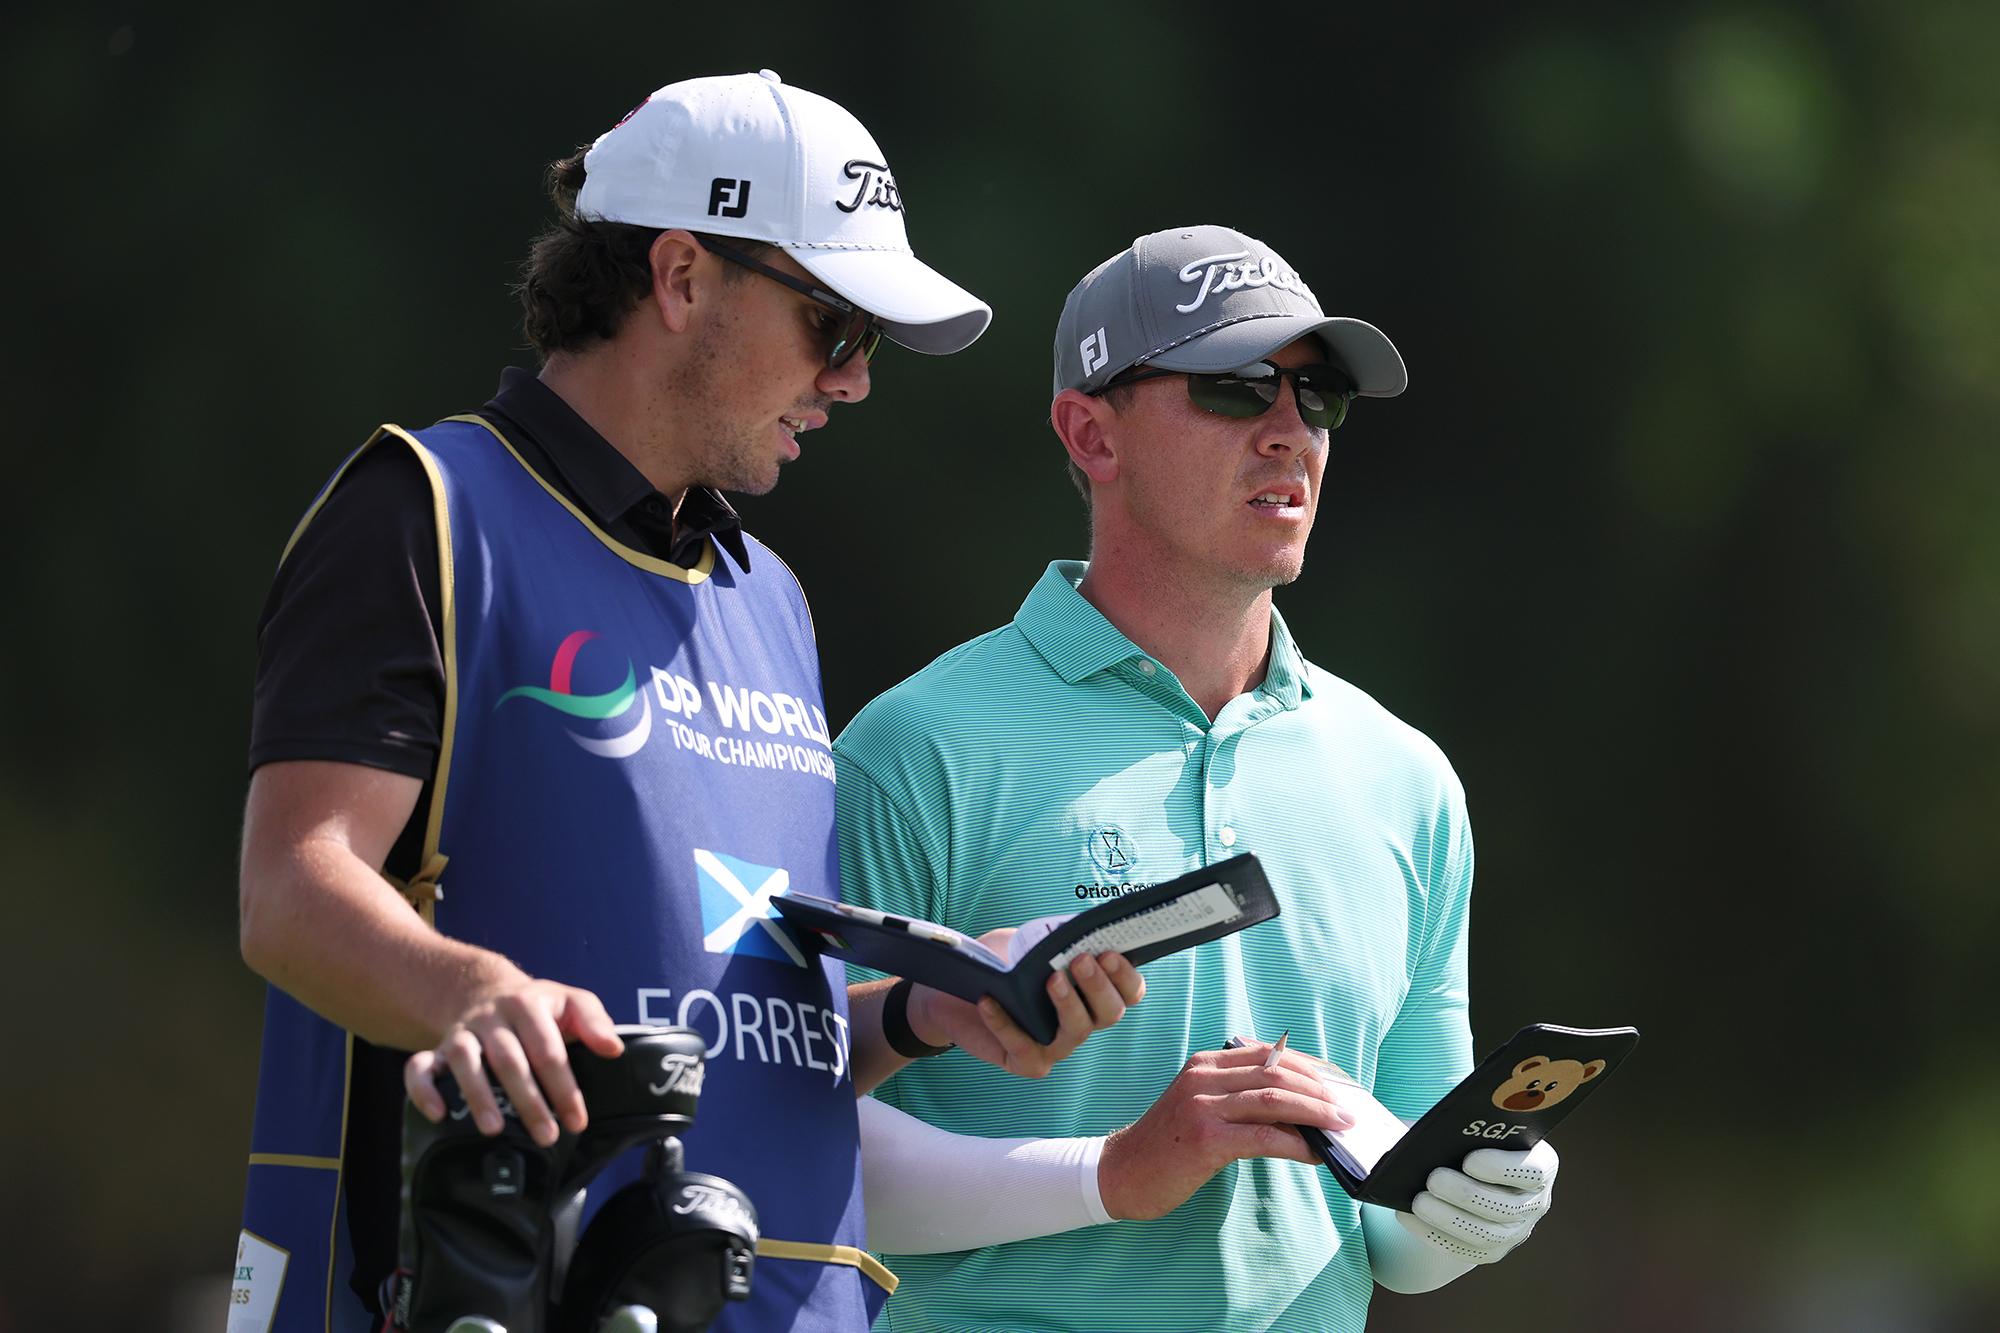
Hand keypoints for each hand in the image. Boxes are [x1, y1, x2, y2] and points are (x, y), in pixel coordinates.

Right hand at [403, 979, 624, 1144]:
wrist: (488, 990)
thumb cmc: (537, 1007)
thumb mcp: (571, 1002)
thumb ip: (594, 1022)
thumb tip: (613, 1049)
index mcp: (528, 1005)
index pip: (548, 1050)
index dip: (564, 1087)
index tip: (576, 1120)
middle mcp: (492, 1017)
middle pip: (509, 1060)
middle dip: (528, 1101)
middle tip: (546, 1135)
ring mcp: (462, 1033)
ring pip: (464, 1061)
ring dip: (477, 1096)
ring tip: (494, 1129)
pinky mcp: (438, 1049)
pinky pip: (419, 1067)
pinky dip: (423, 1090)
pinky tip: (439, 1115)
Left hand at [907, 945, 1144, 1078]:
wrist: (953, 991)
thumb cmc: (998, 963)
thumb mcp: (1025, 942)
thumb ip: (1049, 938)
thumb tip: (1067, 931)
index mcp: (1090, 992)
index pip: (1128, 991)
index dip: (1125, 975)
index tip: (1109, 951)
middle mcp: (1081, 1022)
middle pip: (1109, 1013)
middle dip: (1099, 986)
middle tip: (1082, 959)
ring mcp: (1057, 1046)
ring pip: (1077, 1032)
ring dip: (1068, 1004)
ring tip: (1051, 979)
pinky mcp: (1027, 1062)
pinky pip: (1023, 1047)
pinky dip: (1005, 1023)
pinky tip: (990, 1000)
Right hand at [1097, 1040, 1356, 1220]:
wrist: (1121, 1172)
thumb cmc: (1166, 1145)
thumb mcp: (1201, 1106)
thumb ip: (1240, 1099)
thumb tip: (1299, 1111)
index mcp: (1204, 1064)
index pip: (1269, 1054)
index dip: (1308, 1068)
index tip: (1335, 1084)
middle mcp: (1203, 1077)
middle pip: (1277, 1072)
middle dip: (1319, 1090)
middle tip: (1345, 1109)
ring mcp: (1202, 1106)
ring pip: (1274, 1098)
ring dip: (1315, 1112)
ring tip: (1340, 1126)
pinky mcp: (1205, 1139)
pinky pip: (1263, 1136)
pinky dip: (1295, 1143)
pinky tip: (1312, 1153)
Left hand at [1398, 1139, 1558, 1262]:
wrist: (1465, 1173)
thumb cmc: (1469, 1141)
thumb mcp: (1473, 1131)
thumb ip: (1464, 1131)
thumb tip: (1433, 1137)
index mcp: (1541, 1165)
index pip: (1533, 1171)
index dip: (1503, 1168)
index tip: (1469, 1160)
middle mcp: (1535, 1202)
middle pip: (1507, 1206)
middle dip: (1467, 1194)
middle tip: (1433, 1178)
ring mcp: (1517, 1231)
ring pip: (1487, 1234)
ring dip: (1450, 1219)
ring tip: (1419, 1201)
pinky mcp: (1493, 1251)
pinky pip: (1467, 1251)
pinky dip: (1436, 1235)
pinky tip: (1411, 1219)